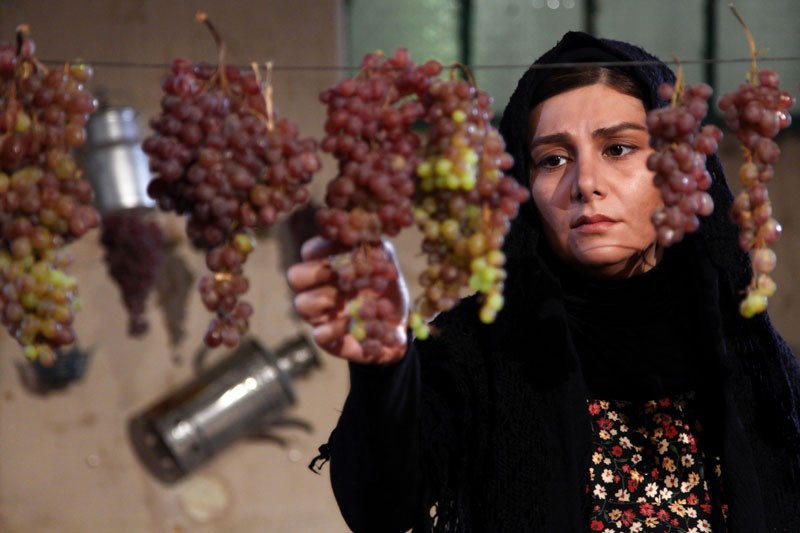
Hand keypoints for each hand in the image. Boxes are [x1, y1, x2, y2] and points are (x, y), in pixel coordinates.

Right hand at [286, 236, 409, 363]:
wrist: (400, 321)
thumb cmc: (386, 284)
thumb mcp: (385, 260)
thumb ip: (372, 246)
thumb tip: (359, 234)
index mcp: (325, 264)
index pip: (309, 250)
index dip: (325, 247)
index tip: (351, 248)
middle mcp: (315, 288)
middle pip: (295, 276)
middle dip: (320, 272)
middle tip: (348, 274)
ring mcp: (318, 314)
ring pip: (302, 304)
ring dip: (331, 299)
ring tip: (362, 301)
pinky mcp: (327, 339)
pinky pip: (320, 334)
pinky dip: (340, 328)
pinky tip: (362, 324)